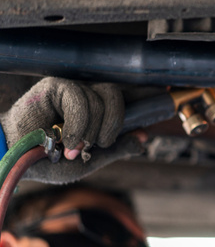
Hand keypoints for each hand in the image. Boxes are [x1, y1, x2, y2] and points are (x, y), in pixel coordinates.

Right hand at [0, 77, 142, 182]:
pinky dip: (78, 124)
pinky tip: (67, 139)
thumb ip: (117, 148)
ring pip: (103, 99)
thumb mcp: (91, 160)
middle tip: (98, 143)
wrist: (17, 160)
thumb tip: (143, 137)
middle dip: (115, 123)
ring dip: (92, 130)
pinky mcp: (57, 86)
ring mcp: (74, 90)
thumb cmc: (48, 159)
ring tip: (73, 146)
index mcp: (100, 114)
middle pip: (119, 96)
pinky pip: (82, 99)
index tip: (166, 90)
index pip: (128, 97)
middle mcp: (89, 98)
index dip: (146, 93)